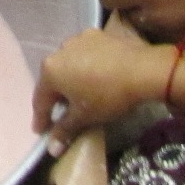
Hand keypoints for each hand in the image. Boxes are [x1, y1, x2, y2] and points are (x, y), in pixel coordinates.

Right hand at [32, 26, 162, 138]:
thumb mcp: (84, 117)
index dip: (41, 119)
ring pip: (69, 65)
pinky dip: (86, 67)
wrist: (143, 69)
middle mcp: (59, 51)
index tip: (40, 131)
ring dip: (71, 80)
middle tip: (61, 114)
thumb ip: (64, 130)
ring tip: (80, 93)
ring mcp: (78, 39)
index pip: (40, 100)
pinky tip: (96, 76)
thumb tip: (52, 149)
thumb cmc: (107, 95)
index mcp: (50, 71)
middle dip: (56, 98)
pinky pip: (85, 54)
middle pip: (53, 80)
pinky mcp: (96, 35)